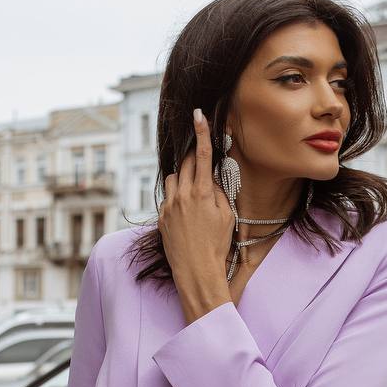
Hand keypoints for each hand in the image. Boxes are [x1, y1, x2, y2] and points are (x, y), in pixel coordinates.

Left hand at [159, 109, 235, 310]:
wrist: (196, 271)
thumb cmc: (217, 246)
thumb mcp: (226, 216)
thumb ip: (218, 192)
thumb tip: (211, 177)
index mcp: (201, 193)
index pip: (201, 156)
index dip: (201, 133)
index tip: (198, 115)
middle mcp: (181, 196)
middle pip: (185, 163)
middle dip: (193, 157)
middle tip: (202, 160)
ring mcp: (168, 206)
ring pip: (173, 177)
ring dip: (183, 177)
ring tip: (195, 194)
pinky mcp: (160, 217)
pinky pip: (168, 196)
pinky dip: (177, 196)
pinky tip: (187, 212)